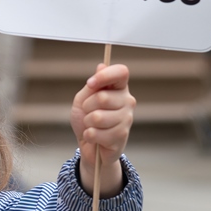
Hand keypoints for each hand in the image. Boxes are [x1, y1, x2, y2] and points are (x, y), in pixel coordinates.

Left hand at [71, 63, 134, 197]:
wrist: (89, 145)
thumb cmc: (87, 120)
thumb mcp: (83, 99)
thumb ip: (92, 85)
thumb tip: (101, 65)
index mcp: (119, 88)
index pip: (121, 72)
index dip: (104, 75)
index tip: (90, 84)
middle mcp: (127, 101)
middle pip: (102, 97)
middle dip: (87, 107)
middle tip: (89, 113)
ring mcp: (126, 119)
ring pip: (97, 117)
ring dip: (87, 123)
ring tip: (92, 126)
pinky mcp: (121, 136)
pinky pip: (96, 133)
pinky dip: (89, 135)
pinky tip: (95, 137)